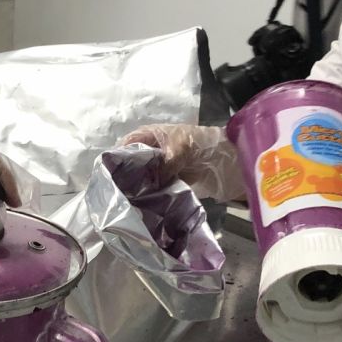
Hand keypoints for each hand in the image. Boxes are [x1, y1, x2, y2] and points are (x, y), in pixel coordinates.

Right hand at [123, 123, 245, 202]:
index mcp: (151, 134)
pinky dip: (152, 196)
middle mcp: (153, 150)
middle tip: (118, 194)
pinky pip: (156, 188)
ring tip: (129, 203)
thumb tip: (147, 184)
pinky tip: (145, 206)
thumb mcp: (180, 149)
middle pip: (131, 164)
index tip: (110, 177)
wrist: (231, 158)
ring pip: (142, 178)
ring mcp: (162, 166)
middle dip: (126, 177)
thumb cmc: (203, 144)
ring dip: (139, 189)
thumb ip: (162, 165)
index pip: (125, 145)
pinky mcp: (171, 181)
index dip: (116, 159)